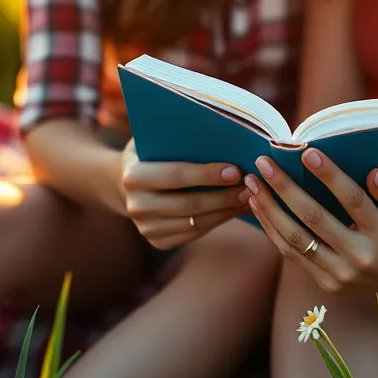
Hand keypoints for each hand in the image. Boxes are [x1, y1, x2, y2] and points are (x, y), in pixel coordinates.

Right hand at [117, 139, 250, 249]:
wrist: (129, 183)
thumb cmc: (154, 153)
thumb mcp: (158, 140)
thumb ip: (180, 140)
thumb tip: (224, 136)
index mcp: (133, 176)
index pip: (176, 175)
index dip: (207, 175)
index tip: (236, 171)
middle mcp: (136, 205)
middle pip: (188, 204)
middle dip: (223, 196)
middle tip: (249, 187)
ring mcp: (146, 227)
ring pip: (195, 222)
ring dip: (225, 211)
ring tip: (248, 198)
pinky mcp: (158, 241)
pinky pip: (194, 233)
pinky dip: (218, 221)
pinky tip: (234, 209)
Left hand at [245, 148, 377, 295]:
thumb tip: (373, 173)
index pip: (352, 201)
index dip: (330, 176)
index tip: (308, 152)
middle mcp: (360, 257)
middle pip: (314, 218)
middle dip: (285, 188)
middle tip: (264, 163)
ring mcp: (340, 274)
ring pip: (295, 240)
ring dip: (269, 210)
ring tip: (252, 184)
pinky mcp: (326, 284)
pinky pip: (292, 255)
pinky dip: (273, 230)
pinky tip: (260, 209)